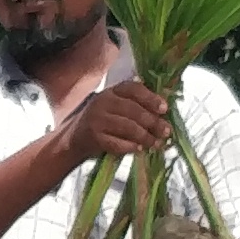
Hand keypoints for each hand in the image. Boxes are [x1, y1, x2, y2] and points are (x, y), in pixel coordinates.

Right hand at [54, 78, 170, 163]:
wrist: (73, 139)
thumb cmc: (102, 122)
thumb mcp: (115, 106)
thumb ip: (135, 104)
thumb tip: (164, 111)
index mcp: (111, 91)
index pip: (133, 89)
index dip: (151, 98)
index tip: (164, 109)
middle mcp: (103, 102)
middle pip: (133, 110)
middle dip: (153, 122)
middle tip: (166, 132)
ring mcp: (97, 119)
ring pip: (127, 127)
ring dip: (145, 137)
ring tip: (155, 143)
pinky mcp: (93, 137)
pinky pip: (116, 143)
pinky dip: (130, 146)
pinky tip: (139, 149)